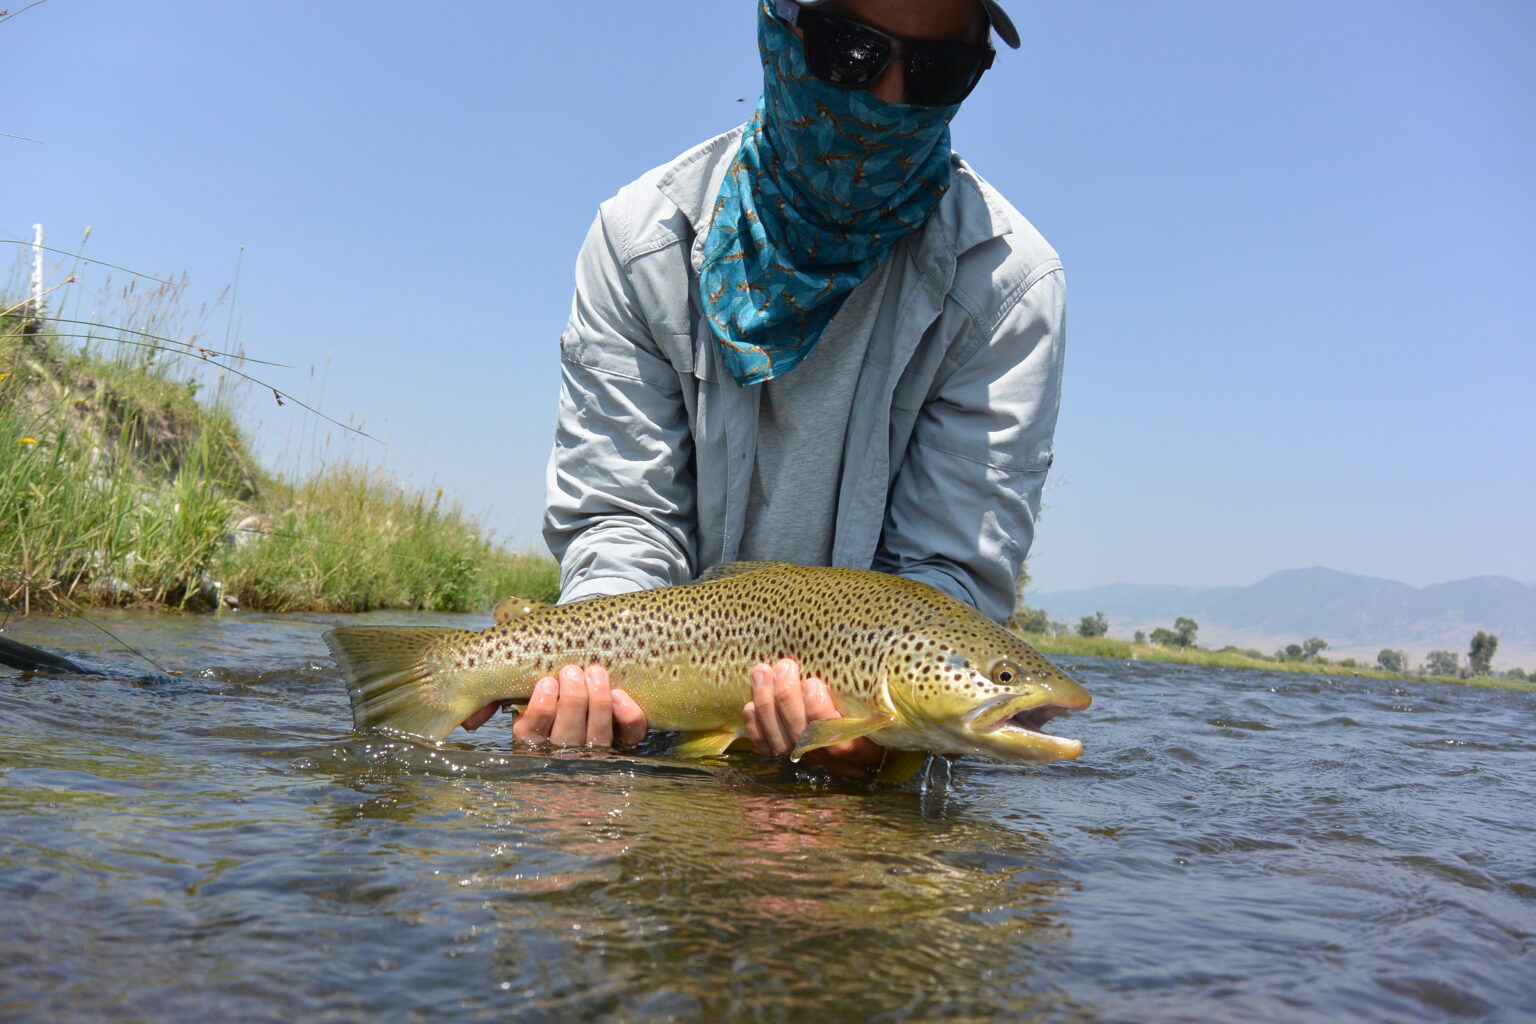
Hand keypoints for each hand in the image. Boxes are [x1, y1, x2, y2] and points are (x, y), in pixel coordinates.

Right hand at [460, 663, 647, 747]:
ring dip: (597, 704)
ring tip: (595, 672)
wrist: (582, 649)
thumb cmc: (544, 661)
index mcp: (533, 732)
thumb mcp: (516, 670)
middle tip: (572, 671)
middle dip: (572, 703)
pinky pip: (629, 736)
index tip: (546, 682)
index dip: (541, 711)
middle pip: (567, 738)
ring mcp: (595, 742)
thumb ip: (490, 691)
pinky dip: (628, 718)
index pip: (533, 734)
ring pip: (597, 737)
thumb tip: (468, 723)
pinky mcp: (624, 735)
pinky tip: (621, 695)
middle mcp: (563, 744)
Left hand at [743, 658, 883, 772]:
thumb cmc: (873, 711)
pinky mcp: (785, 756)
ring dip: (766, 704)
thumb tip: (868, 651)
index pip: (836, 739)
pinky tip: (748, 705)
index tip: (813, 683)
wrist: (861, 737)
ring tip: (761, 671)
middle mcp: (830, 759)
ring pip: (780, 741)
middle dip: (787, 698)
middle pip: (802, 735)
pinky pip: (766, 749)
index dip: (819, 712)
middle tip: (785, 666)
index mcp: (860, 747)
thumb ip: (868, 689)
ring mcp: (805, 759)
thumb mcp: (878, 704)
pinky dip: (755, 729)